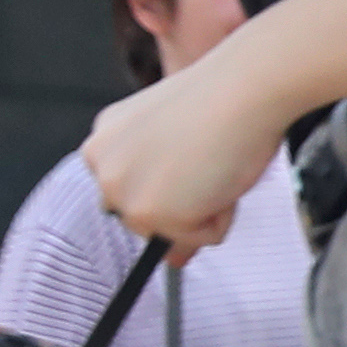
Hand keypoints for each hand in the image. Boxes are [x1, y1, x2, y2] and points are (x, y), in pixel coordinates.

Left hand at [82, 58, 284, 255]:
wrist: (245, 86)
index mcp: (105, 139)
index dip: (176, 182)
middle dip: (187, 200)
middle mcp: (101, 165)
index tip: (192, 155)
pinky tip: (221, 173)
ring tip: (214, 162)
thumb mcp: (180, 142)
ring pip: (174, 231)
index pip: (136, 191)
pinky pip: (201, 239)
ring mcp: (121, 192)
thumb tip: (173, 260)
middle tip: (207, 156)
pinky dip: (222, 215)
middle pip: (150, 218)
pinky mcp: (149, 213)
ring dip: (205, 208)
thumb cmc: (225, 97)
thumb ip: (168, 193)